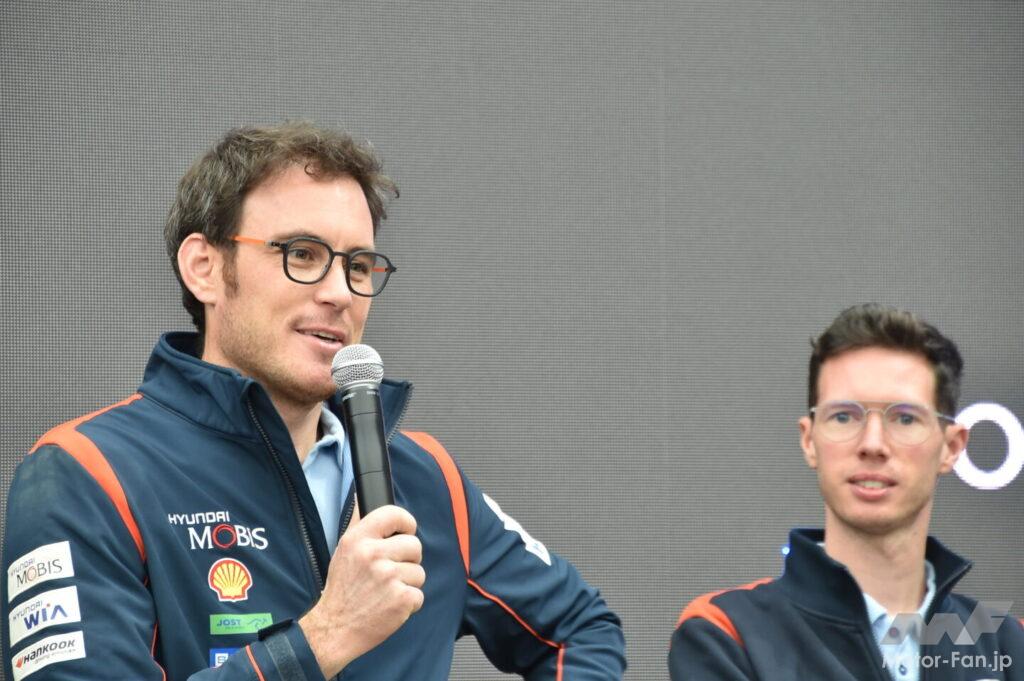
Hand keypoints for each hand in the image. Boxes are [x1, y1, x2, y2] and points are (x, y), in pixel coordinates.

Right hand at [298, 505, 424, 676]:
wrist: (335, 628)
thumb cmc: (342, 589)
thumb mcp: (343, 550)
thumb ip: (359, 525)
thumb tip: (363, 497)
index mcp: (358, 539)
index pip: (394, 514)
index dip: (406, 522)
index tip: (407, 530)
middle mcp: (373, 555)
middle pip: (414, 545)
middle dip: (408, 559)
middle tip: (393, 570)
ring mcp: (389, 577)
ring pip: (419, 572)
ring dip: (408, 583)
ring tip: (388, 591)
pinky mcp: (401, 599)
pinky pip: (419, 594)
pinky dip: (409, 603)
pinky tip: (391, 605)